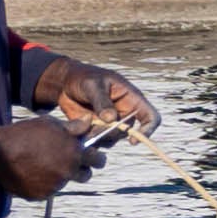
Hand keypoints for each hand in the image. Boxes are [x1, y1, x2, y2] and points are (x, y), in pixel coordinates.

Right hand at [0, 113, 91, 199]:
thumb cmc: (25, 134)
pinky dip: (43, 183)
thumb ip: (73, 127)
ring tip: (42, 163)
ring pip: (64, 182)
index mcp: (74, 154)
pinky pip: (48, 190)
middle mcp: (67, 172)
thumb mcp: (50, 124)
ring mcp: (54, 186)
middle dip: (81, 169)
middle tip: (69, 162)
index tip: (94, 157)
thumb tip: (89, 122)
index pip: (97, 160)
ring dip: (59, 175)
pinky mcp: (41, 195)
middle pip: (85, 176)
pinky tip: (32, 172)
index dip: (96, 157)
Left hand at [37, 57, 156, 139]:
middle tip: (94, 128)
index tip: (133, 140)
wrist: (65, 83)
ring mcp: (111, 122)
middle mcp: (124, 113)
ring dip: (99, 136)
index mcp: (131, 99)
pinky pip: (97, 140)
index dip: (148, 130)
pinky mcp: (97, 128)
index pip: (151, 117)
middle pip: (128, 132)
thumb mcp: (93, 85)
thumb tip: (111, 119)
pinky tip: (79, 127)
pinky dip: (89, 138)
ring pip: (112, 139)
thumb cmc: (84, 77)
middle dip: (112, 133)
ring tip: (84, 125)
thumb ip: (102, 100)